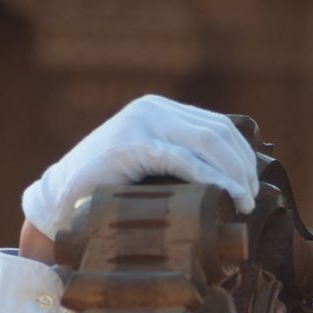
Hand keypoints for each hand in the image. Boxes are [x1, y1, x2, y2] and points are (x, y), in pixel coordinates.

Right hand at [22, 95, 260, 238]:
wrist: (59, 197)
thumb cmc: (108, 188)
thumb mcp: (150, 164)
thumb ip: (181, 159)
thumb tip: (234, 179)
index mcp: (160, 110)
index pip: (217, 125)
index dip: (242, 155)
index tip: (252, 185)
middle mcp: (153, 109)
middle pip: (218, 133)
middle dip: (243, 167)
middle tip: (251, 199)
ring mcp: (141, 124)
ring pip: (207, 143)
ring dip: (233, 175)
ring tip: (244, 202)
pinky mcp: (132, 145)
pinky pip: (183, 159)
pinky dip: (212, 178)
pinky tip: (226, 195)